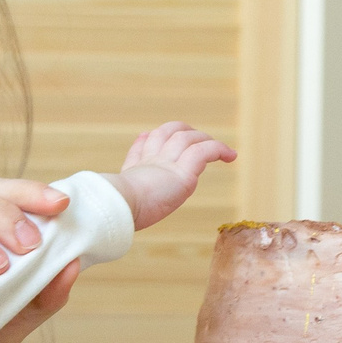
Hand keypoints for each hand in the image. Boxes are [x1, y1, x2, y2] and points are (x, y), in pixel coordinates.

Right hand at [111, 122, 236, 230]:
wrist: (118, 205)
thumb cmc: (115, 212)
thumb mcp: (116, 204)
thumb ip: (118, 200)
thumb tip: (111, 203)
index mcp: (134, 173)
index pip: (141, 152)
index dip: (145, 142)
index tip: (146, 136)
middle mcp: (151, 162)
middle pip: (165, 134)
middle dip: (180, 130)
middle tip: (195, 135)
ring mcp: (167, 163)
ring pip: (187, 138)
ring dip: (206, 139)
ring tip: (224, 151)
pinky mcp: (183, 172)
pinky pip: (204, 151)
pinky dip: (219, 149)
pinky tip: (231, 156)